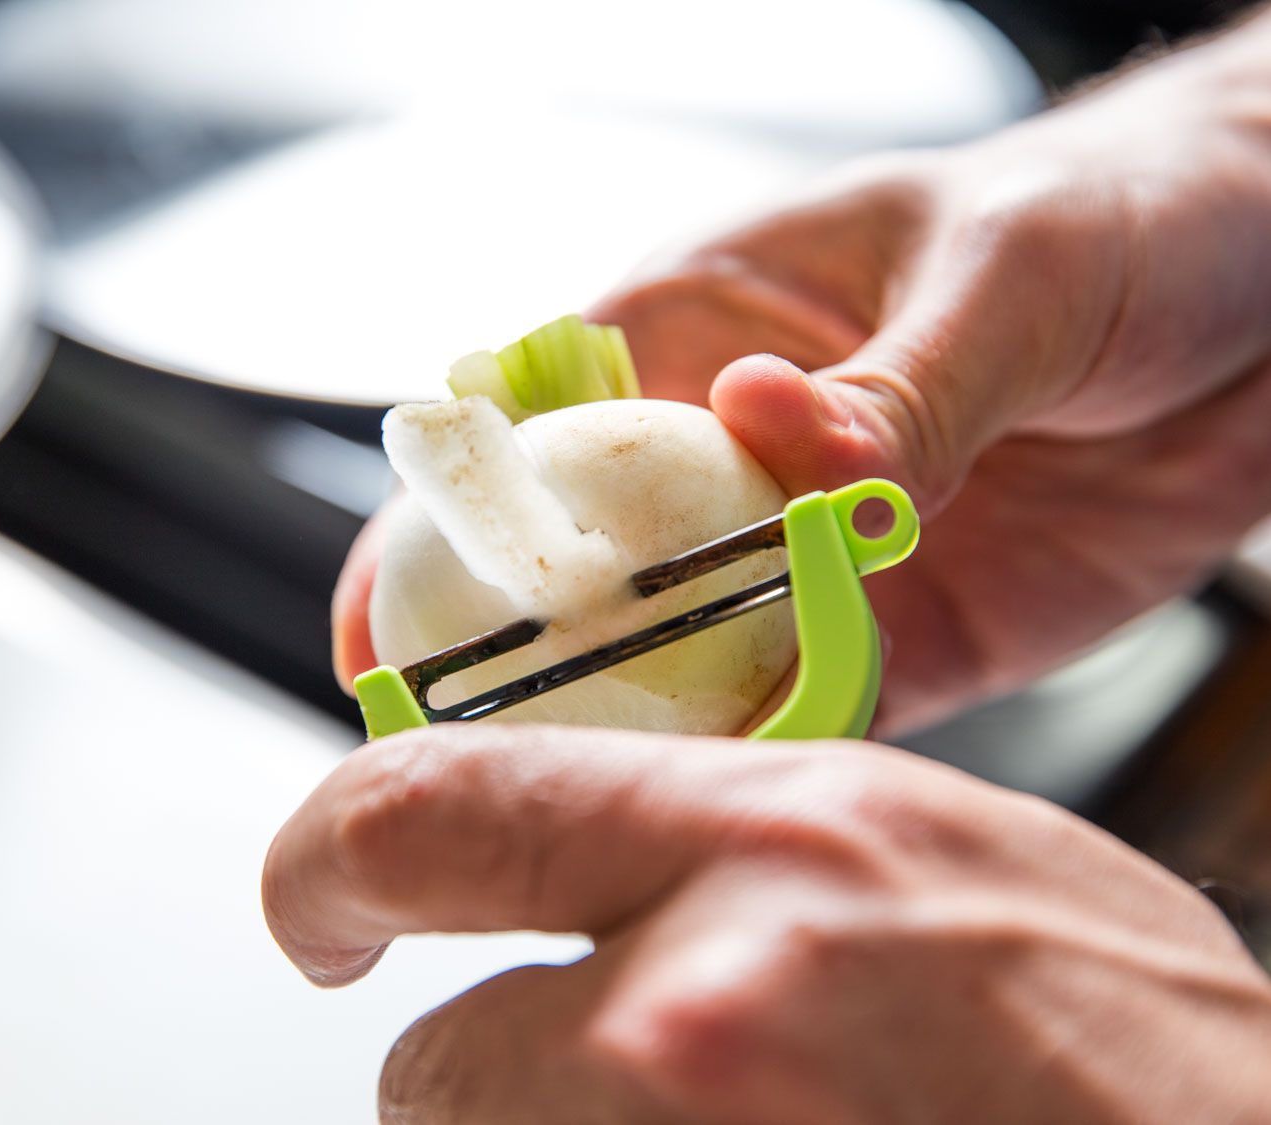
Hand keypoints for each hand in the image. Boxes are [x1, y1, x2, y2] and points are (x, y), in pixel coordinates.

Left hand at [263, 725, 1270, 1121]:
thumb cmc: (1148, 1066)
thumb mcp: (942, 872)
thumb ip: (745, 857)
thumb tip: (604, 870)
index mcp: (777, 845)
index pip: (430, 804)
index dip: (325, 858)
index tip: (315, 901)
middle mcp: (711, 1007)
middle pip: (435, 1070)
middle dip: (492, 1089)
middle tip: (606, 1090)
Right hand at [335, 19, 1270, 733]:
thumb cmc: (1124, 213)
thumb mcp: (1007, 270)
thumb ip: (894, 380)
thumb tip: (771, 437)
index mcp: (709, 326)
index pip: (534, 430)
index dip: (436, 527)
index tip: (375, 626)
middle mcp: (737, 455)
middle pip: (583, 572)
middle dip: (515, 664)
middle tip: (460, 764)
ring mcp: (811, 556)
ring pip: (684, 662)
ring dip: (639, 732)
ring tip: (590, 808)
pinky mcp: (905, 636)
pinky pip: (814, 712)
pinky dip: (775, 762)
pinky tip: (742, 804)